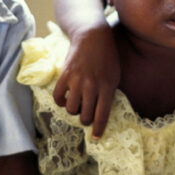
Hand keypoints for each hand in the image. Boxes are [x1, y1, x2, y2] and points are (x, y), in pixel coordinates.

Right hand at [53, 23, 119, 137]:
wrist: (92, 36)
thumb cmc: (107, 57)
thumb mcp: (115, 75)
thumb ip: (109, 93)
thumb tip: (102, 112)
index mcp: (107, 87)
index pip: (102, 115)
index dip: (98, 130)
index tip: (96, 138)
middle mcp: (92, 86)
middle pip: (86, 116)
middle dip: (86, 119)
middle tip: (87, 115)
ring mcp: (77, 81)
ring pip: (71, 109)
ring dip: (74, 110)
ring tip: (78, 104)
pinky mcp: (65, 75)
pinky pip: (58, 97)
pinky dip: (61, 102)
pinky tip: (66, 98)